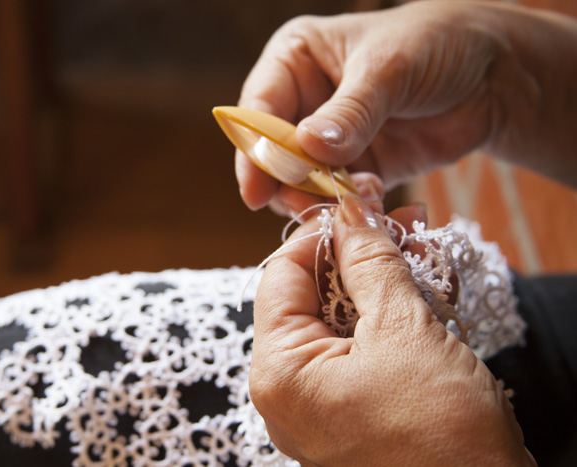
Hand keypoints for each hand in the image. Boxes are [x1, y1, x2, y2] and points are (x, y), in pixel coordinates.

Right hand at [237, 1, 576, 212]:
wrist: (493, 76)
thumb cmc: (437, 45)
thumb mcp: (390, 68)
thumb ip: (350, 111)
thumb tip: (308, 147)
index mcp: (296, 59)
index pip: (259, 108)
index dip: (254, 150)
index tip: (256, 189)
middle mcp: (304, 99)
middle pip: (273, 152)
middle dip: (285, 182)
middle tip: (303, 208)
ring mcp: (327, 137)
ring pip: (299, 180)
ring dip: (316, 199)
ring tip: (344, 204)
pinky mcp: (354, 167)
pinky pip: (334, 195)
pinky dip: (345, 206)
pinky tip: (369, 201)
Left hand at [250, 195, 534, 465]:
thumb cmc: (441, 434)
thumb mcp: (404, 331)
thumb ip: (370, 264)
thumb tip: (350, 214)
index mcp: (280, 371)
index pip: (280, 276)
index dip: (318, 236)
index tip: (357, 210)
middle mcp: (288, 391)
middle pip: (312, 297)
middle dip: (359, 258)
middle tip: (401, 226)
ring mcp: (318, 405)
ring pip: (341, 321)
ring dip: (382, 285)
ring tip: (424, 256)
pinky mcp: (351, 412)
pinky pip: (359, 351)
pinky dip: (388, 320)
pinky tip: (425, 295)